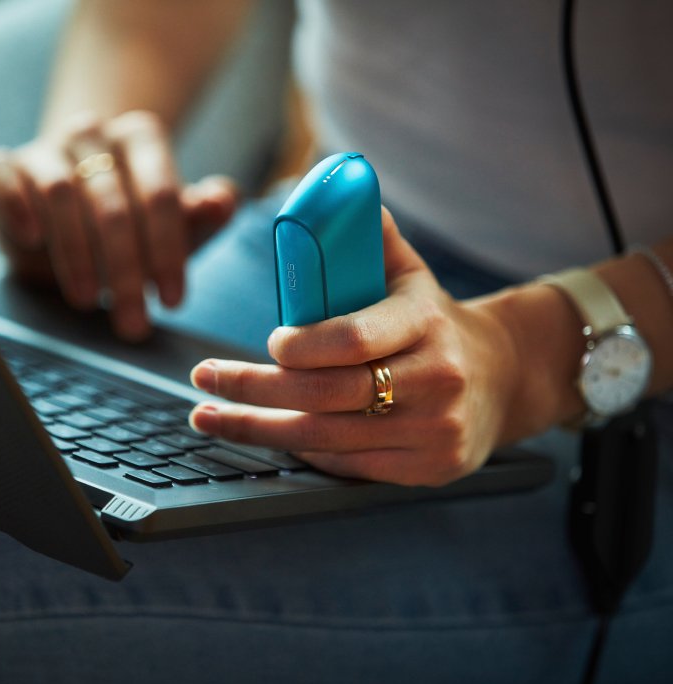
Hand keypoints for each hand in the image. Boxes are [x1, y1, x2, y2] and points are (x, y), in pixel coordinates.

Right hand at [0, 110, 237, 340]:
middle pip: (113, 201)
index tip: (173, 302)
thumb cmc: (133, 223)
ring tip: (88, 301)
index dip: (168, 250)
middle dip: (125, 269)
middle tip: (132, 322)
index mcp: (141, 138)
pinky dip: (17, 206)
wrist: (71, 212)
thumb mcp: (175, 228)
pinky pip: (5, 178)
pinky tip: (31, 240)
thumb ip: (203, 215)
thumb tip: (223, 200)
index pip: (161, 193)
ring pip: (60, 192)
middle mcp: (93, 133)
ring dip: (76, 252)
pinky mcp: (6, 166)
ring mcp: (47, 147)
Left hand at [189, 208, 524, 486]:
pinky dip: (301, 452)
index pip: (354, 338)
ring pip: (327, 438)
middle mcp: (435, 378)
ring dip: (258, 428)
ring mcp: (433, 429)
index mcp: (426, 321)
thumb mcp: (412, 272)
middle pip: (327, 394)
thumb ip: (369, 235)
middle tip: (205, 379)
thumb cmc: (434, 321)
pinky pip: (347, 467)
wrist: (504, 379)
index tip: (268, 343)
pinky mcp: (427, 467)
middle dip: (253, 390)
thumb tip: (331, 188)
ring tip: (208, 416)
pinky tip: (266, 436)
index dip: (302, 346)